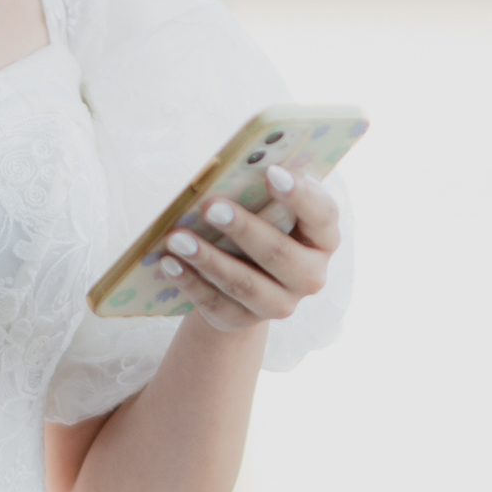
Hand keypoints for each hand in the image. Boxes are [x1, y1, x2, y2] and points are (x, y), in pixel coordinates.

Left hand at [157, 166, 339, 334]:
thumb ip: (259, 191)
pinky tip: (168, 263)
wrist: (243, 280)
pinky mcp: (244, 320)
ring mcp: (280, 303)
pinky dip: (190, 282)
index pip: (322, 214)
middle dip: (243, 229)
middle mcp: (310, 275)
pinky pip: (215, 302)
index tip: (271, 172)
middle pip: (279, 254)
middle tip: (210, 207)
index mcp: (323, 238)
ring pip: (244, 283)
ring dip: (208, 259)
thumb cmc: (260, 226)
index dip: (300, 194)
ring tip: (177, 238)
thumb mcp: (266, 207)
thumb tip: (226, 171)